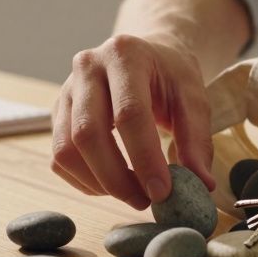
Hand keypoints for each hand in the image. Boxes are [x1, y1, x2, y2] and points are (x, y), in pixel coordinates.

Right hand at [51, 34, 215, 209]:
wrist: (146, 55)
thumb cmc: (170, 76)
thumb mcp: (194, 97)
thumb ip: (197, 139)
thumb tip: (200, 184)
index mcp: (124, 55)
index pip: (129, 113)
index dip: (144, 157)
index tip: (162, 192)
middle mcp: (87, 67)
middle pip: (88, 133)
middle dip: (116, 178)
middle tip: (145, 201)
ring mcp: (66, 90)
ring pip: (66, 150)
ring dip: (99, 183)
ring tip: (132, 193)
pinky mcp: (57, 113)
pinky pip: (59, 158)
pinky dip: (85, 181)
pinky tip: (113, 183)